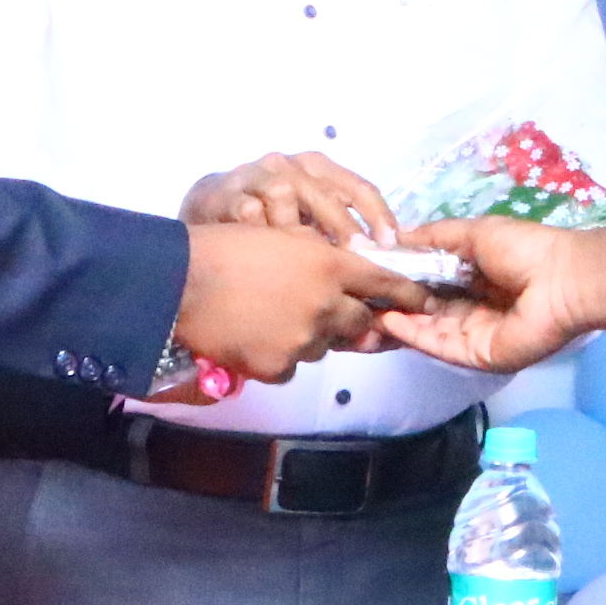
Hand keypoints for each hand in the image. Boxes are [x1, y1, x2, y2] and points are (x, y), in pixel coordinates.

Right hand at [170, 221, 430, 384]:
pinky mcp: (277, 367)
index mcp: (329, 265)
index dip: (407, 292)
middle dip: (358, 320)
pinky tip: (258, 338)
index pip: (384, 281)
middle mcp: (325, 305)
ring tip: (279, 319)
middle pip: (361, 322)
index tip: (425, 300)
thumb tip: (343, 274)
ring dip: (313, 335)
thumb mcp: (284, 237)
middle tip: (346, 317)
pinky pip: (292, 367)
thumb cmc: (228, 247)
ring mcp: (302, 340)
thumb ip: (320, 257)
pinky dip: (282, 356)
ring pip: (324, 345)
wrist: (180, 281)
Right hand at [181, 150, 393, 243]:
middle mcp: (287, 164)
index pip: (357, 187)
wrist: (204, 213)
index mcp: (315, 167)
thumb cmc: (265, 218)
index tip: (391, 246)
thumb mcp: (305, 216)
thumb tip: (382, 263)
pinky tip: (261, 260)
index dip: (378, 217)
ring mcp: (254, 176)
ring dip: (293, 234)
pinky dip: (258, 234)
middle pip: (324, 194)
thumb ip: (339, 232)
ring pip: (284, 197)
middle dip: (343, 230)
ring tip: (299, 269)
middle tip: (353, 264)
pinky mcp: (223, 193)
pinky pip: (247, 213)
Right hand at [368, 213, 585, 375]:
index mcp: (473, 278)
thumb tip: (396, 236)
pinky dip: (414, 335)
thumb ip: (435, 237)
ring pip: (426, 331)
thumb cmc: (524, 250)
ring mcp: (473, 334)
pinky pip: (440, 345)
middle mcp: (470, 308)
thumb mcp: (474, 233)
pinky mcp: (476, 355)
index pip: (428, 282)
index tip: (366, 271)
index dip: (400, 278)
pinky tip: (390, 321)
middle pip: (423, 310)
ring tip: (363, 309)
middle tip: (355, 296)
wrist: (564, 280)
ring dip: (396, 321)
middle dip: (392, 304)